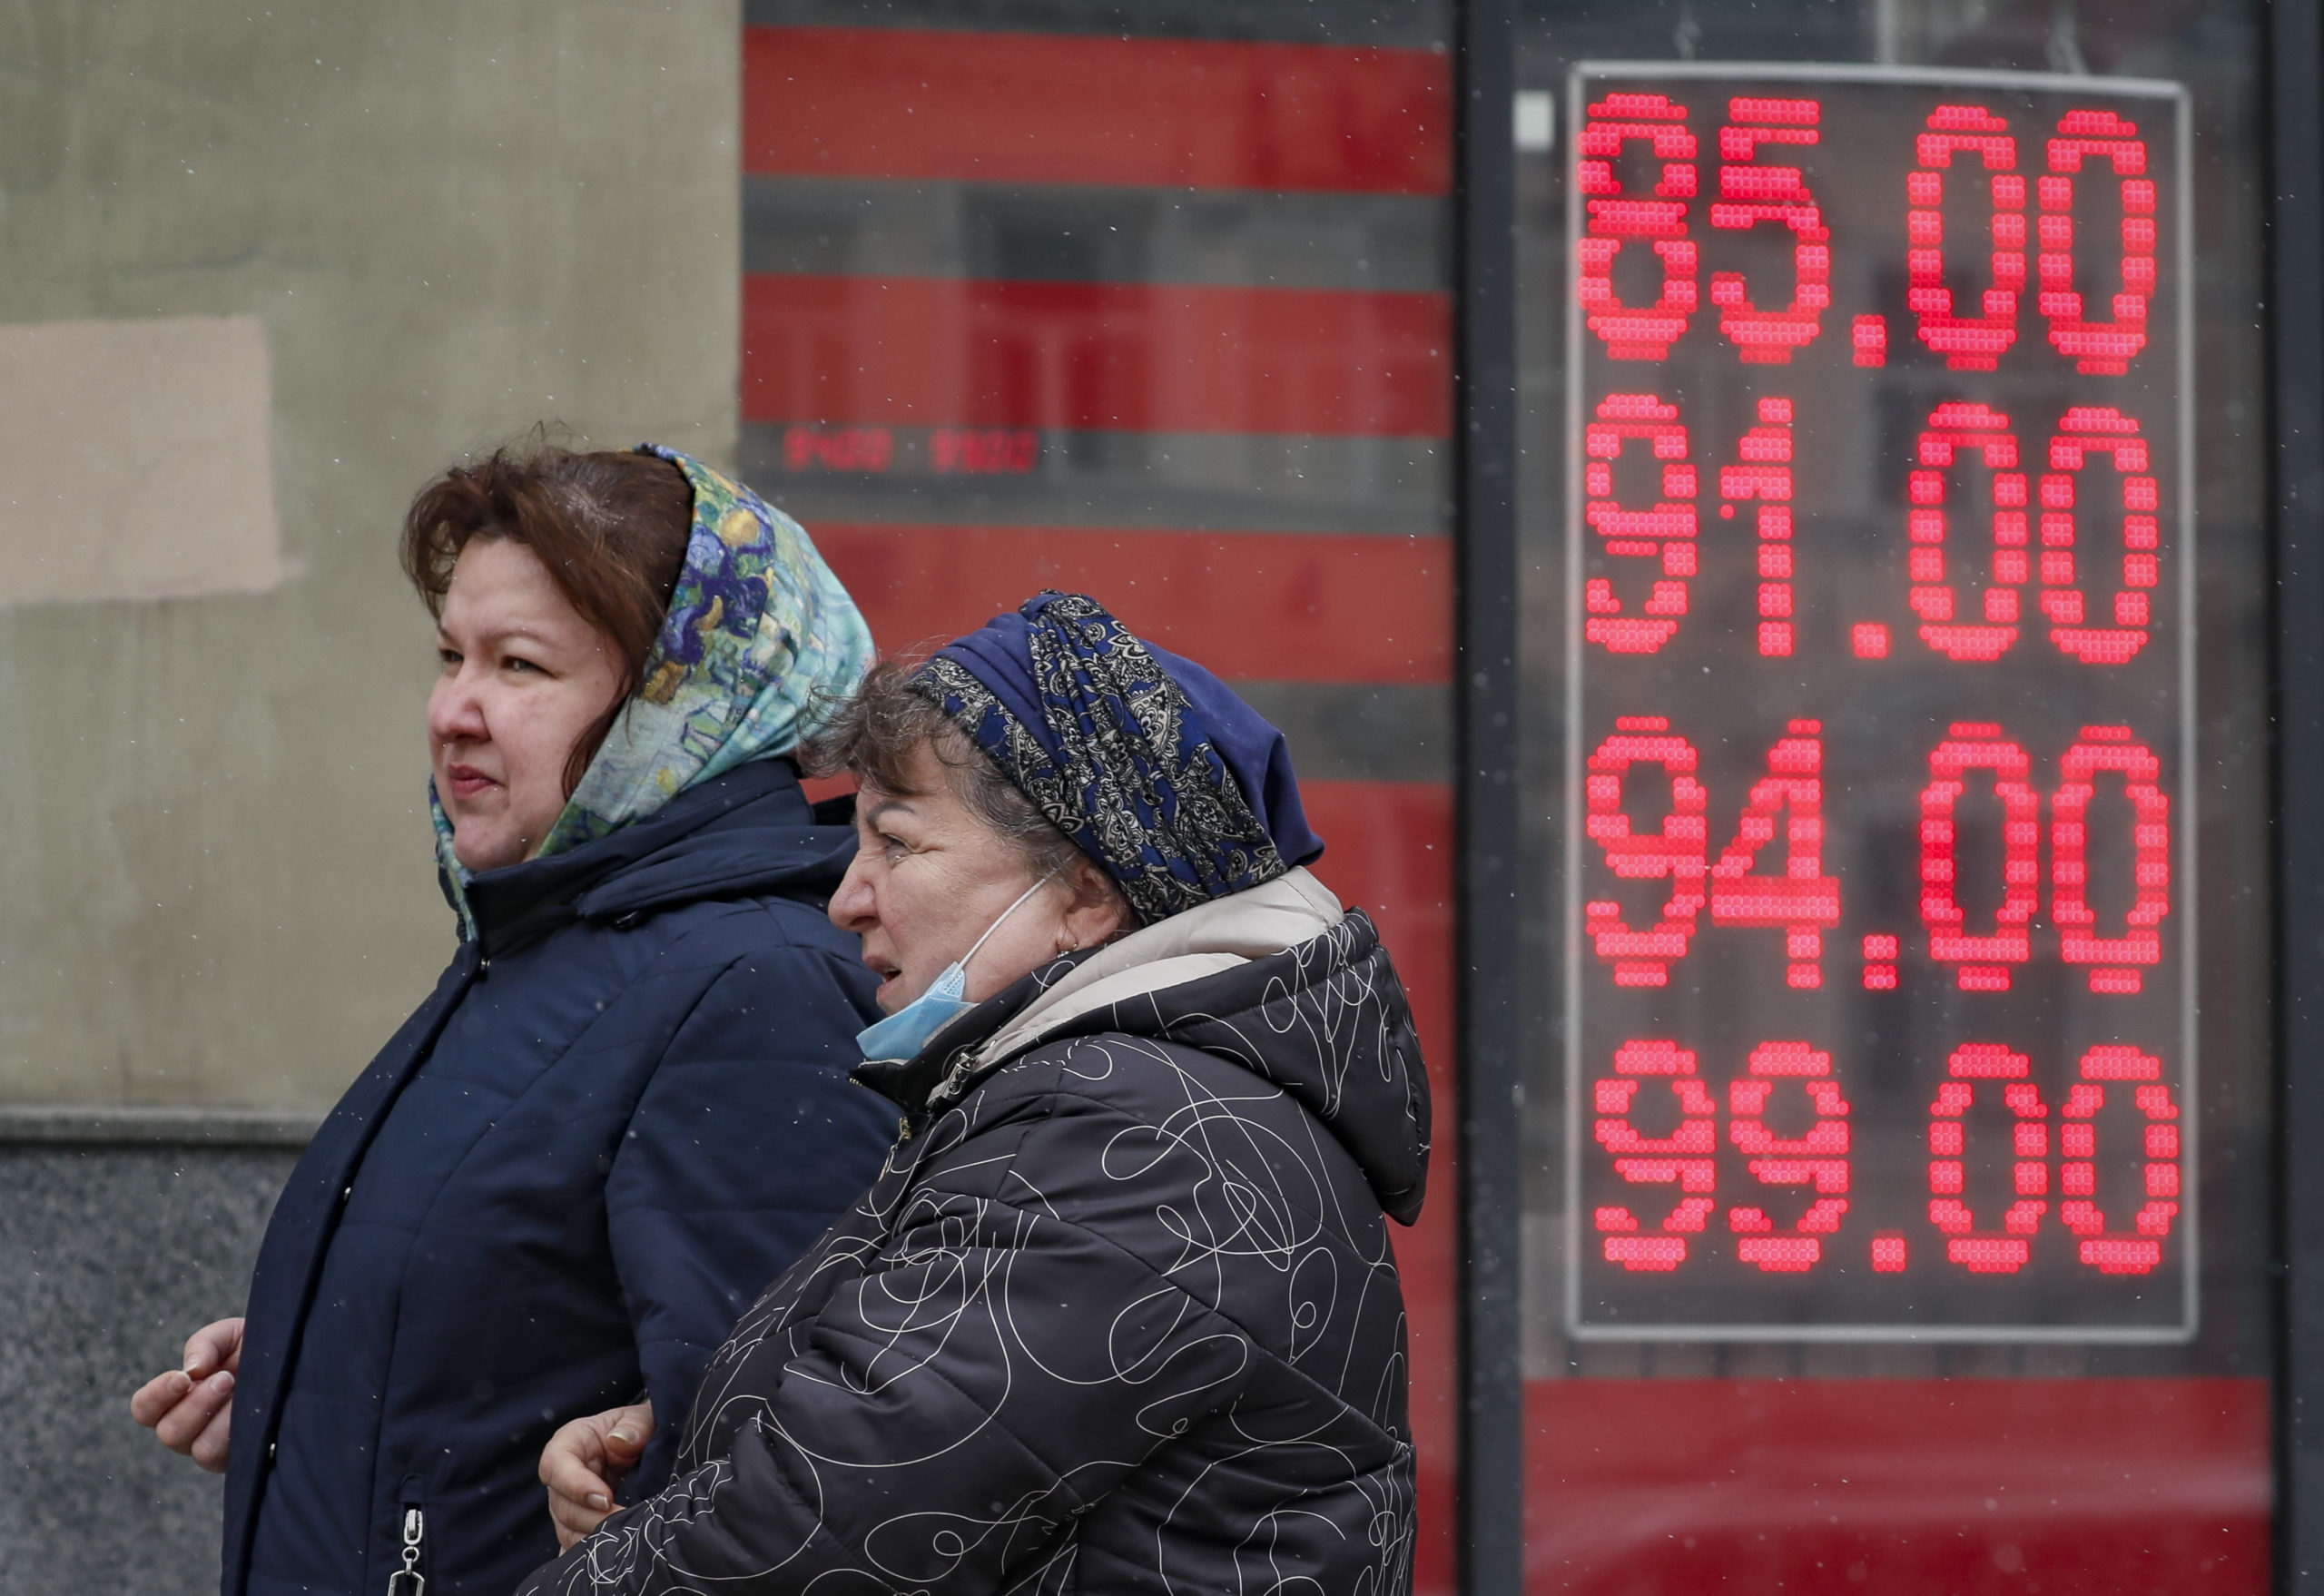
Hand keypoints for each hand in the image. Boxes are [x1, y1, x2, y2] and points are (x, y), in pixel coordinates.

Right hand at [129, 1317, 244, 1473]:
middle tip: (225, 1378)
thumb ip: (205, 1344)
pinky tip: (255, 1411)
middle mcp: (192, 1428)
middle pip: (169, 1433)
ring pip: (201, 1450)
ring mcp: (217, 1447)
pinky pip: (232, 1457)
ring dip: (220, 1418)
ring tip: (240, 1391)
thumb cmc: (257, 1347)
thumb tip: (191, 1370)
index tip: (181, 1378)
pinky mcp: (244, 1459)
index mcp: (178, 1399)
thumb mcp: (230, 1335)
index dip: (156, 1397)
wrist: (298, 1358)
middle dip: (196, 1403)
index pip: (144, 1410)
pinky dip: (241, 1432)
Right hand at [540, 1401, 653, 1549]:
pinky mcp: (577, 1526)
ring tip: (624, 1538)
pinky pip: (574, 1546)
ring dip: (593, 1538)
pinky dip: (588, 1554)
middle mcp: (562, 1477)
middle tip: (625, 1522)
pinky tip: (609, 1556)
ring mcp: (567, 1505)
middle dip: (593, 1518)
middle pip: (562, 1506)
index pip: (556, 1465)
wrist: (644, 1446)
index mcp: (570, 1444)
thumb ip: (634, 1426)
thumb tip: (619, 1442)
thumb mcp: (641, 1418)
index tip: (605, 1497)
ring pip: (567, 1531)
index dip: (576, 1485)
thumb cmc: (638, 1429)